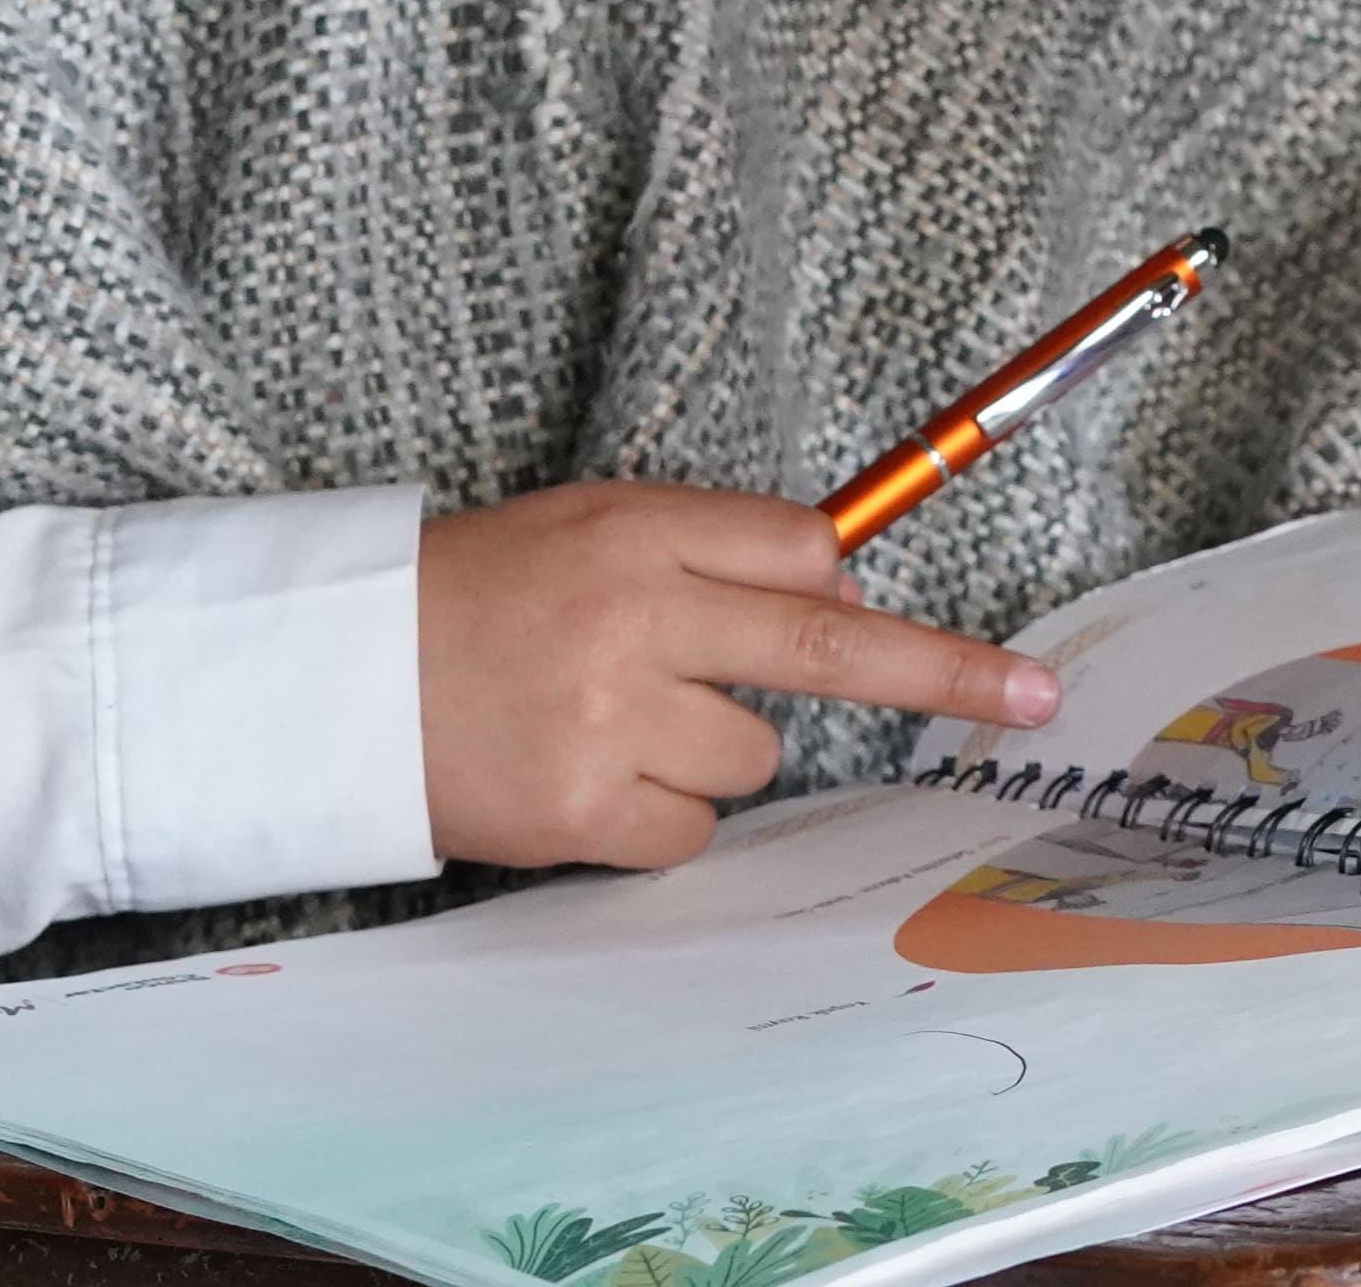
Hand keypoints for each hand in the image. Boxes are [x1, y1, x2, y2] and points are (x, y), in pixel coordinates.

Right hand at [416, 482, 1059, 871]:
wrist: (327, 684)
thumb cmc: (471, 598)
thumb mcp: (588, 534)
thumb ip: (709, 553)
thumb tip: (842, 587)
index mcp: (636, 530)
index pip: (804, 550)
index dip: (845, 587)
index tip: (938, 614)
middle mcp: (634, 616)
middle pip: (826, 645)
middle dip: (945, 673)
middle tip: (1033, 696)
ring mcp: (612, 718)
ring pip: (754, 756)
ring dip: (707, 751)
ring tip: (605, 724)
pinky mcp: (584, 811)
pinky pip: (693, 830)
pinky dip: (656, 818)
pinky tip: (587, 781)